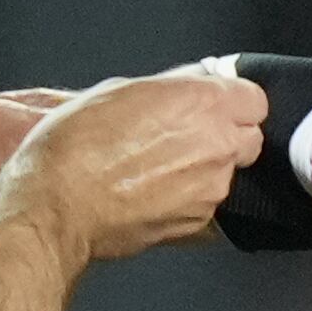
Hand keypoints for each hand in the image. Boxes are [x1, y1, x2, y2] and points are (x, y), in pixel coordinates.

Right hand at [12, 69, 266, 262]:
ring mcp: (210, 189)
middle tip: (185, 136)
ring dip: (204, 170)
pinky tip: (149, 193)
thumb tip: (187, 87)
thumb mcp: (118, 91)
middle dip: (225, 136)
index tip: (213, 106)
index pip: (255, 99)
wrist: (56, 207)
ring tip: (155, 169)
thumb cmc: (75, 147)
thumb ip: (168, 89)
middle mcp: (217, 146)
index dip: (231, 102)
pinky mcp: (197, 223)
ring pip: (227, 174)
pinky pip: (206, 205)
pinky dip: (186, 199)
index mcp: (202, 103)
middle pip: (249, 138)